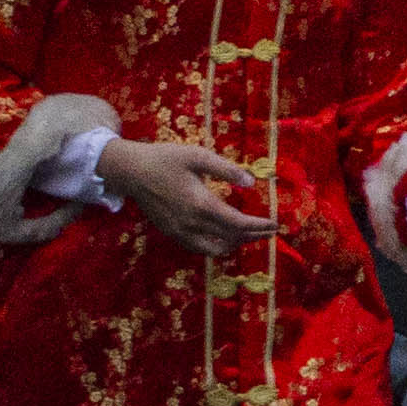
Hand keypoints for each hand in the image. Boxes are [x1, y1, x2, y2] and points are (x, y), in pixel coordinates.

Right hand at [108, 140, 274, 253]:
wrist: (131, 171)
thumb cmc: (166, 159)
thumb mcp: (199, 157)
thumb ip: (227, 170)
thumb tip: (252, 182)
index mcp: (200, 204)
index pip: (237, 223)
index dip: (258, 226)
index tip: (276, 225)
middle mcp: (190, 223)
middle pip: (229, 238)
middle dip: (253, 236)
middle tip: (270, 231)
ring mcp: (178, 231)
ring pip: (213, 248)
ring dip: (235, 243)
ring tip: (251, 235)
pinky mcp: (171, 233)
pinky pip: (198, 247)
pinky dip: (216, 246)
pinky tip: (225, 237)